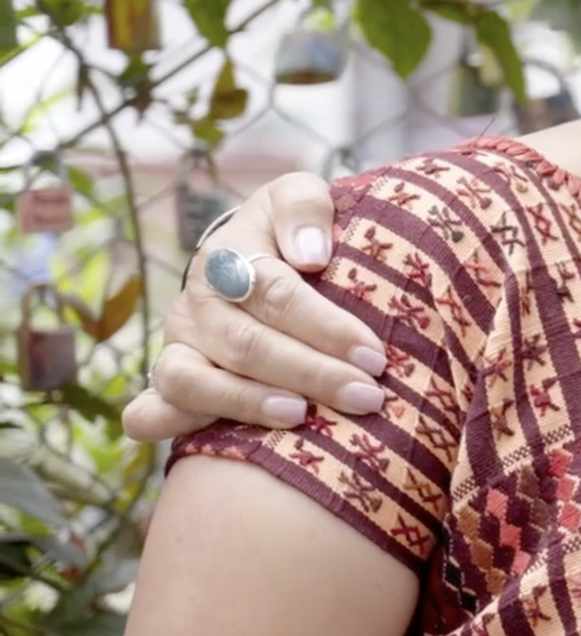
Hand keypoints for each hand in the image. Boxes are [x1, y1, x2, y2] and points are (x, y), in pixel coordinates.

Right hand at [121, 172, 387, 441]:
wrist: (244, 254)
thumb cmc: (287, 230)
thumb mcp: (297, 197)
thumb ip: (304, 209)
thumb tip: (311, 254)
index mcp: (228, 257)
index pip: (278, 295)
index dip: (327, 328)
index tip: (374, 356)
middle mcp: (197, 305)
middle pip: (246, 345)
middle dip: (311, 374)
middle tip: (366, 396)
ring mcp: (177, 345)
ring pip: (193, 382)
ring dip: (246, 403)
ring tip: (300, 416)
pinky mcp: (166, 382)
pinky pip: (150, 411)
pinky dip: (170, 426)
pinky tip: (212, 438)